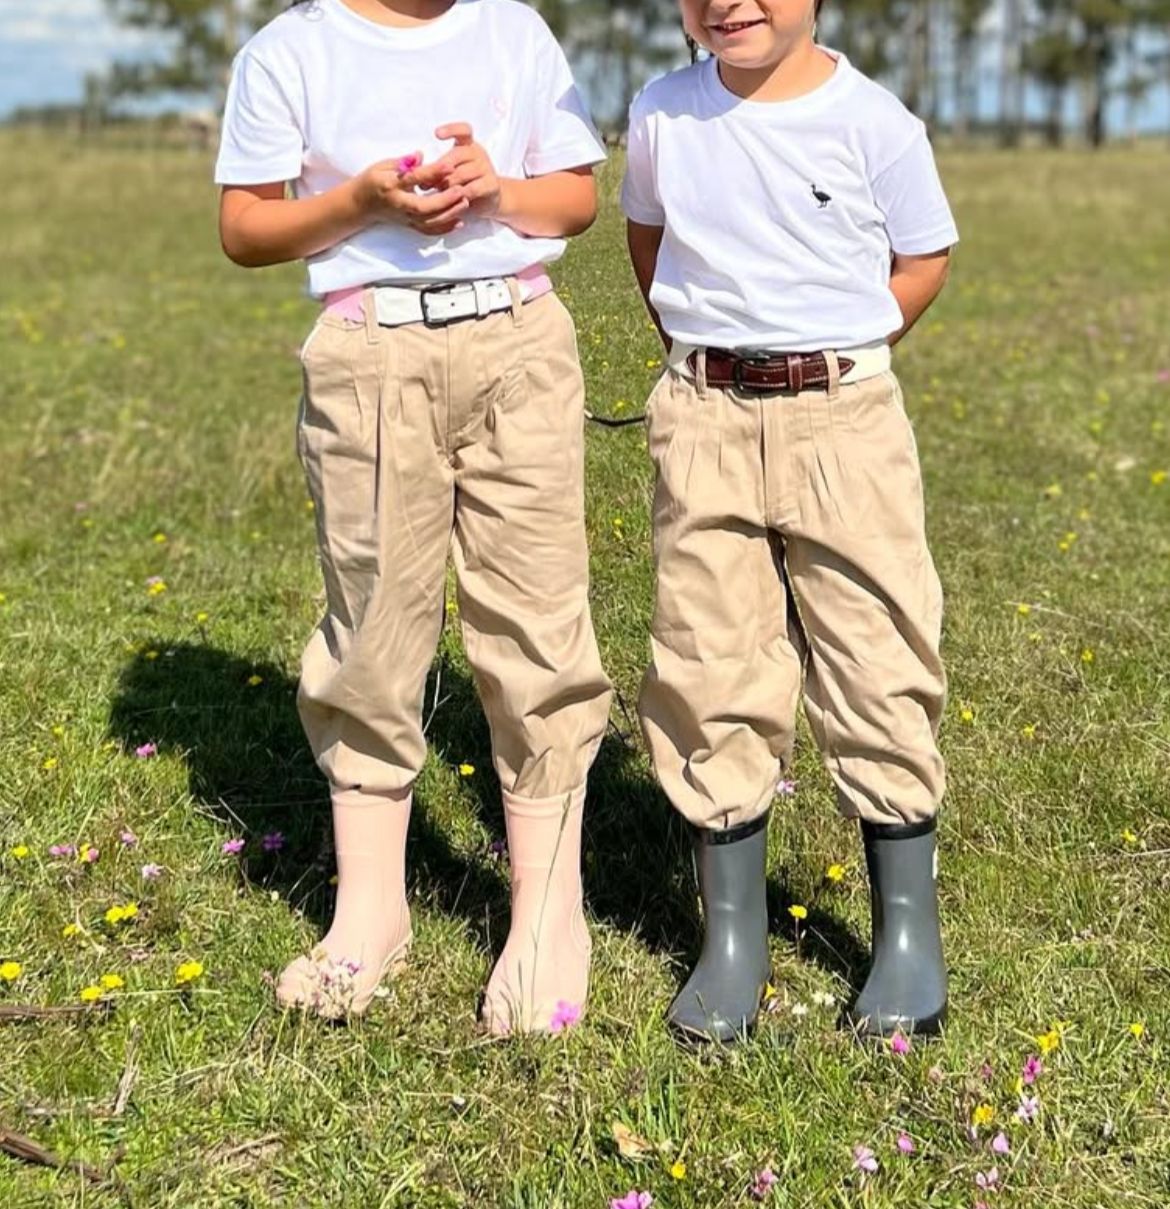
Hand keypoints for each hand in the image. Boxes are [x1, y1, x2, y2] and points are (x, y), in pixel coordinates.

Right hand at [350, 153, 468, 235]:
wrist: (360, 205)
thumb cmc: (372, 180)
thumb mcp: (382, 165)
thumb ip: (403, 162)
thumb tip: (421, 155)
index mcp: (390, 185)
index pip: (414, 178)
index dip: (433, 172)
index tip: (449, 165)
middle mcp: (399, 204)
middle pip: (424, 206)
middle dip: (445, 200)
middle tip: (462, 190)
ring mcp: (404, 218)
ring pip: (429, 222)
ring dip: (449, 215)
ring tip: (465, 203)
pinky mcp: (409, 226)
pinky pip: (428, 231)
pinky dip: (444, 229)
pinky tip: (459, 223)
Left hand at [413, 124, 501, 218]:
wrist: (487, 201)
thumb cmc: (463, 183)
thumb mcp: (450, 171)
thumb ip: (436, 166)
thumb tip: (412, 166)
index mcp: (468, 144)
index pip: (464, 130)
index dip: (451, 129)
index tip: (436, 134)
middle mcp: (478, 153)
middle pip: (456, 155)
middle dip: (437, 170)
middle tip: (424, 184)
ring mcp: (486, 168)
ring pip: (460, 174)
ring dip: (445, 185)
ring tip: (436, 193)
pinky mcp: (491, 185)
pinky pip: (471, 189)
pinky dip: (459, 196)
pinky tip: (453, 201)